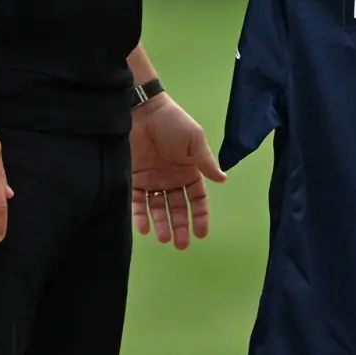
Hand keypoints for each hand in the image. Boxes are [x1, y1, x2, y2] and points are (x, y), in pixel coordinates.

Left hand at [130, 96, 226, 248]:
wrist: (142, 110)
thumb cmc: (173, 122)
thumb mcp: (194, 140)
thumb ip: (205, 161)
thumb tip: (223, 179)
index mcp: (188, 170)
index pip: (197, 199)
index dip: (200, 216)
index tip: (201, 234)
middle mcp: (170, 179)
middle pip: (177, 208)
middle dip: (180, 226)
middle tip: (181, 244)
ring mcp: (151, 180)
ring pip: (157, 208)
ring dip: (161, 224)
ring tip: (164, 238)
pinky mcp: (132, 178)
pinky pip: (136, 201)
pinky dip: (140, 215)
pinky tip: (143, 227)